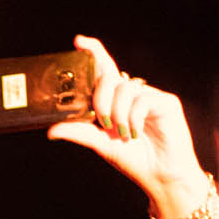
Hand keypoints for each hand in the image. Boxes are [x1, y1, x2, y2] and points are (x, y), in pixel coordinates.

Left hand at [47, 36, 206, 217]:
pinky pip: (142, 100)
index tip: (79, 42)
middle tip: (103, 123)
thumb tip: (51, 129)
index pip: (103, 70)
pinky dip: (133, 118)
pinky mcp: (167, 102)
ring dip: (117, 113)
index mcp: (116, 101)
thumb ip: (79, 132)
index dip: (94, 53)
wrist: (160, 176)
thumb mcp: (100, 144)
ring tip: (122, 133)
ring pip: (124, 89)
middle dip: (100, 98)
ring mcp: (150, 96)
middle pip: (109, 77)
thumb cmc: (134, 160)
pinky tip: (135, 132)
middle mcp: (132, 94)